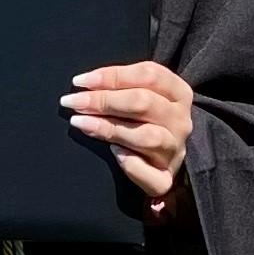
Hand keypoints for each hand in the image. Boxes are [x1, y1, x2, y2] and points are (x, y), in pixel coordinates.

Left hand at [64, 57, 192, 219]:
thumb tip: (84, 84)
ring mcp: (175, 151)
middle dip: (103, 100)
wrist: (160, 161)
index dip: (112, 75)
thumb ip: (121, 87)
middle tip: (72, 101)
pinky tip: (113, 153)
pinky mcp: (165, 179)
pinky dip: (132, 164)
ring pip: (147, 136)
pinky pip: (151, 174)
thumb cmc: (144, 122)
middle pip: (144, 103)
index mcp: (178, 93)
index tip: (79, 81)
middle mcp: (181, 121)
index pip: (149, 75)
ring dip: (109, 128)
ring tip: (80, 122)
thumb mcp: (142, 96)